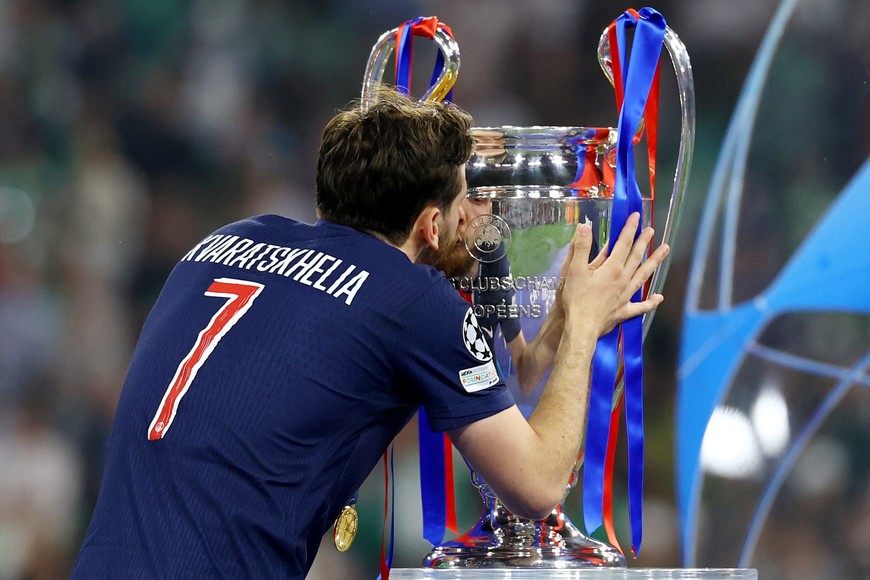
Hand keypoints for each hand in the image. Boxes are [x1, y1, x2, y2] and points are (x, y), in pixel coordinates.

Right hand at [559, 212, 667, 337]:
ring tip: (664, 251)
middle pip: (636, 257)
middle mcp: (623, 280)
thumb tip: (584, 227)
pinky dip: (650, 302)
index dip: (629, 229)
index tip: (636, 217)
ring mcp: (626, 296)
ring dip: (654, 262)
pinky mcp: (624, 311)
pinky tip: (659, 298)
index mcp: (611, 269)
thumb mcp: (573, 270)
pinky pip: (641, 306)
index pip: (623, 244)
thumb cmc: (576, 299)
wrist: (581, 328)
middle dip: (643, 242)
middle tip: (651, 230)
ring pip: (643, 276)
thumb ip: (580, 248)